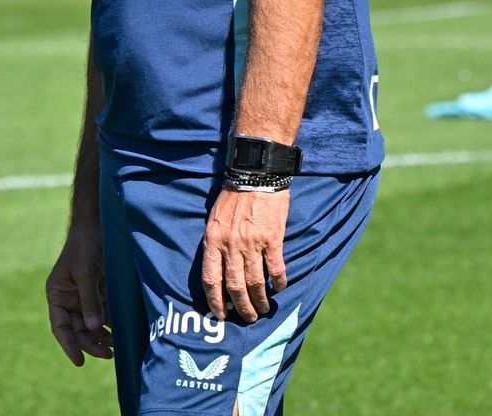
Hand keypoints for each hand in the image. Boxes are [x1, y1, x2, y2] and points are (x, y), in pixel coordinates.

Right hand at [46, 222, 113, 366]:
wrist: (98, 223)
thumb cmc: (85, 245)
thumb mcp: (85, 272)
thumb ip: (89, 300)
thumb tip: (93, 328)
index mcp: (57, 294)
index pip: (60, 326)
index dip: (69, 345)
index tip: (79, 361)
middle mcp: (69, 299)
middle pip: (77, 329)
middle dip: (91, 343)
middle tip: (107, 354)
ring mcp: (84, 296)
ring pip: (92, 324)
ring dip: (102, 336)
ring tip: (116, 348)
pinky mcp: (99, 292)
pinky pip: (104, 313)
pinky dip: (111, 323)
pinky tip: (121, 331)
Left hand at [202, 187, 289, 322]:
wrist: (255, 174)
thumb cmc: (233, 196)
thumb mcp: (214, 219)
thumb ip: (216, 243)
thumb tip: (218, 270)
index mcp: (213, 240)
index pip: (211, 279)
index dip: (215, 301)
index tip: (221, 314)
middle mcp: (231, 246)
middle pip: (235, 287)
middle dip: (241, 307)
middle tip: (248, 317)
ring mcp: (252, 244)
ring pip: (255, 283)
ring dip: (260, 301)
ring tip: (264, 309)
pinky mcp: (272, 239)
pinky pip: (275, 269)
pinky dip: (278, 282)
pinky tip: (280, 287)